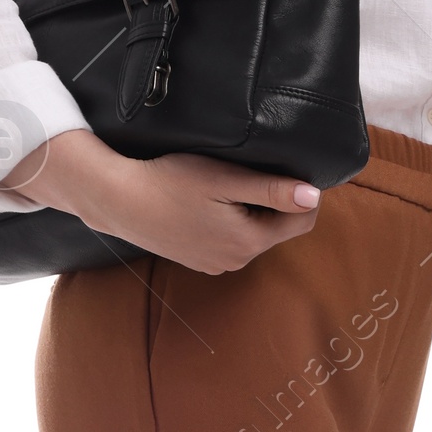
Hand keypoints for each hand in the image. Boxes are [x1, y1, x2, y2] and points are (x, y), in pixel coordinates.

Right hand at [0, 132, 321, 272]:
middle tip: (249, 169)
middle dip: (274, 200)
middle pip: (277, 228)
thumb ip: (272, 189)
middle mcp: (236, 261)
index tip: (285, 166)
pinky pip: (230, 241)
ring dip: (251, 210)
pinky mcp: (199, 261)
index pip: (302, 220)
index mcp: (248, 242)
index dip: (302, 191)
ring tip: (225, 183)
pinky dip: (229, 221)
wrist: (117, 200)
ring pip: (253, 234)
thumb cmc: (169, 182)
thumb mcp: (224, 178)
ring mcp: (216, 265)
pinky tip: (207, 201)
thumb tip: (314, 196)